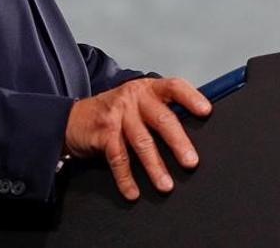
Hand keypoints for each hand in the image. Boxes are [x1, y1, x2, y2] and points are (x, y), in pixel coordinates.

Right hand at [64, 78, 212, 200]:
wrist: (73, 118)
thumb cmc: (116, 112)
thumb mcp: (139, 102)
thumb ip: (161, 109)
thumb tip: (194, 128)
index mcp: (149, 88)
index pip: (175, 87)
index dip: (191, 98)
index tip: (206, 111)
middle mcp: (134, 98)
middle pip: (162, 120)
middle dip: (178, 143)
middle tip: (191, 162)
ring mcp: (118, 115)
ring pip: (142, 143)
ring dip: (155, 167)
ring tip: (166, 185)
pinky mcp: (103, 133)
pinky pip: (119, 159)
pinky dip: (126, 178)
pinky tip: (133, 192)